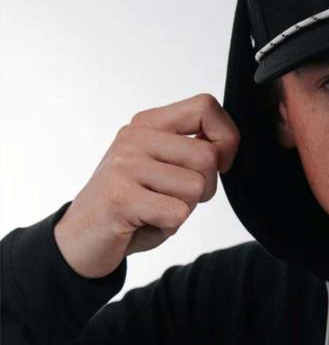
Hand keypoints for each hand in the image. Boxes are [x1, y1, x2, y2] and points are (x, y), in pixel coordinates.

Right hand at [53, 93, 239, 278]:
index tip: (219, 165)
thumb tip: (227, 145)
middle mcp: (135, 138)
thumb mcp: (165, 170)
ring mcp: (124, 165)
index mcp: (148, 125)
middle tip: (174, 199)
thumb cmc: (134, 205)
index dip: (227, 139)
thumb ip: (192, 152)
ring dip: (184, 209)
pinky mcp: (120, 196)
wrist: (84, 237)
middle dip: (204, 188)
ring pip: (195, 187)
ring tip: (155, 210)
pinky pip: (177, 213)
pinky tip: (144, 223)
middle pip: (207, 156)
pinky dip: (168, 226)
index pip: (206, 107)